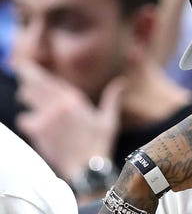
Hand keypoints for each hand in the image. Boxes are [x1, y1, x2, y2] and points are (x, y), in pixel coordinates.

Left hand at [13, 60, 126, 179]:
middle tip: (23, 70)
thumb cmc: (99, 144)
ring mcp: (46, 117)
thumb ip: (112, 97)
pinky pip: (23, 118)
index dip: (42, 76)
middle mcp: (59, 104)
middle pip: (33, 80)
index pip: (50, 79)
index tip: (37, 74)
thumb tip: (122, 81)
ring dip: (26, 96)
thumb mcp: (109, 119)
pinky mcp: (37, 130)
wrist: (87, 168)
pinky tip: (35, 123)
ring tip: (28, 97)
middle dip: (27, 76)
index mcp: (74, 99)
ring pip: (25, 95)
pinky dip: (27, 119)